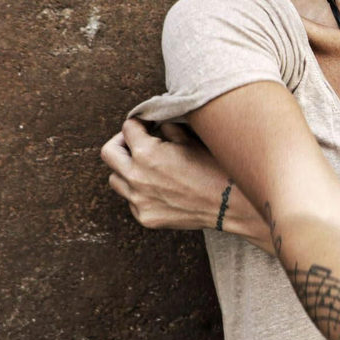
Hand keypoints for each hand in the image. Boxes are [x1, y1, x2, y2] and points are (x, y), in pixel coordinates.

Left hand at [101, 117, 236, 232]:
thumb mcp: (192, 141)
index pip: (127, 128)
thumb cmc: (215, 169)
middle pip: (108, 153)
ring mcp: (138, 200)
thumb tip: (157, 126)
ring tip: (146, 168)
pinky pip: (131, 200)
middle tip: (136, 142)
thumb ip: (168, 130)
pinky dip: (139, 192)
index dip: (140, 123)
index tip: (149, 125)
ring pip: (115, 179)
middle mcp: (136, 177)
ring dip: (126, 169)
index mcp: (147, 153)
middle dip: (121, 142)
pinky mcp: (146, 217)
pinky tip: (160, 189)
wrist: (231, 204)